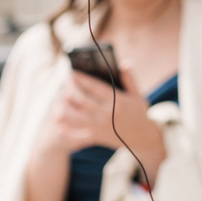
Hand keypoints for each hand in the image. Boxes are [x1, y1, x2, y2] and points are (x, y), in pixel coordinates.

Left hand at [41, 67, 166, 179]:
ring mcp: (100, 126)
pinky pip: (77, 135)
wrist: (144, 138)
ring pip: (75, 117)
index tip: (72, 73)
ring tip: (59, 101)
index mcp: (117, 101)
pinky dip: (66, 131)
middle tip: (64, 84)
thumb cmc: (140, 113)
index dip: (81, 79)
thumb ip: (130, 78)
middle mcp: (107, 113)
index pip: (94, 87)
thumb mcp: (138, 94)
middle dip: (70, 90)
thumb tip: (124, 62)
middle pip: (81, 100)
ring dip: (64, 108)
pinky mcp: (97, 137)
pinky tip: (58, 125)